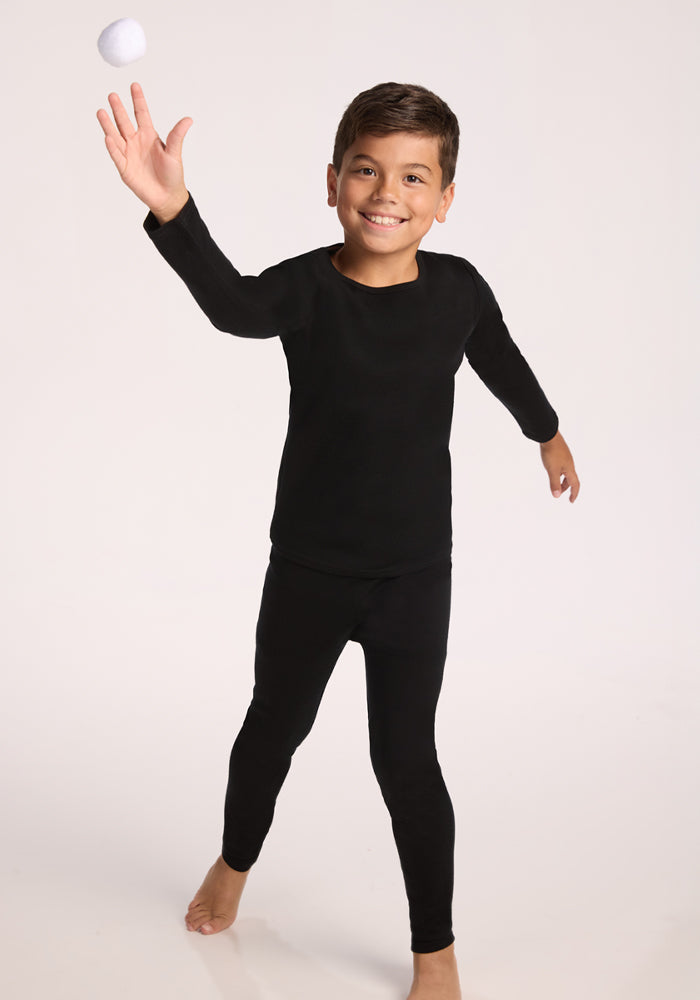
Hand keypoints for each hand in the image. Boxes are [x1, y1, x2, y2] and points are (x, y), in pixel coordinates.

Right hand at [96, 81, 192, 222]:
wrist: (168, 197)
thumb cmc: (173, 175)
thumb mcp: (175, 153)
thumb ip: (177, 136)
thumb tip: (188, 120)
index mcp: (149, 136)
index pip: (142, 114)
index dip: (138, 100)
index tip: (134, 85)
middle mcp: (136, 142)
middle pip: (125, 122)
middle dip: (119, 109)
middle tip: (113, 95)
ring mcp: (129, 154)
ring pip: (116, 136)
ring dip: (109, 125)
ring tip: (101, 111)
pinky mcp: (125, 168)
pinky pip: (117, 155)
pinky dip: (113, 147)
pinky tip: (108, 137)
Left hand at [539, 430, 579, 502]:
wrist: (549, 435)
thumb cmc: (551, 452)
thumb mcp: (552, 470)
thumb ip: (554, 483)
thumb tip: (557, 496)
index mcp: (570, 469)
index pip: (575, 484)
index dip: (574, 494)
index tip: (571, 501)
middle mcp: (570, 464)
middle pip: (571, 479)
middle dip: (566, 487)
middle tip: (559, 493)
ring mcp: (565, 458)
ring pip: (566, 472)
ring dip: (562, 480)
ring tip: (555, 483)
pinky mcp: (560, 453)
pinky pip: (562, 466)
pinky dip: (559, 472)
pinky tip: (552, 470)